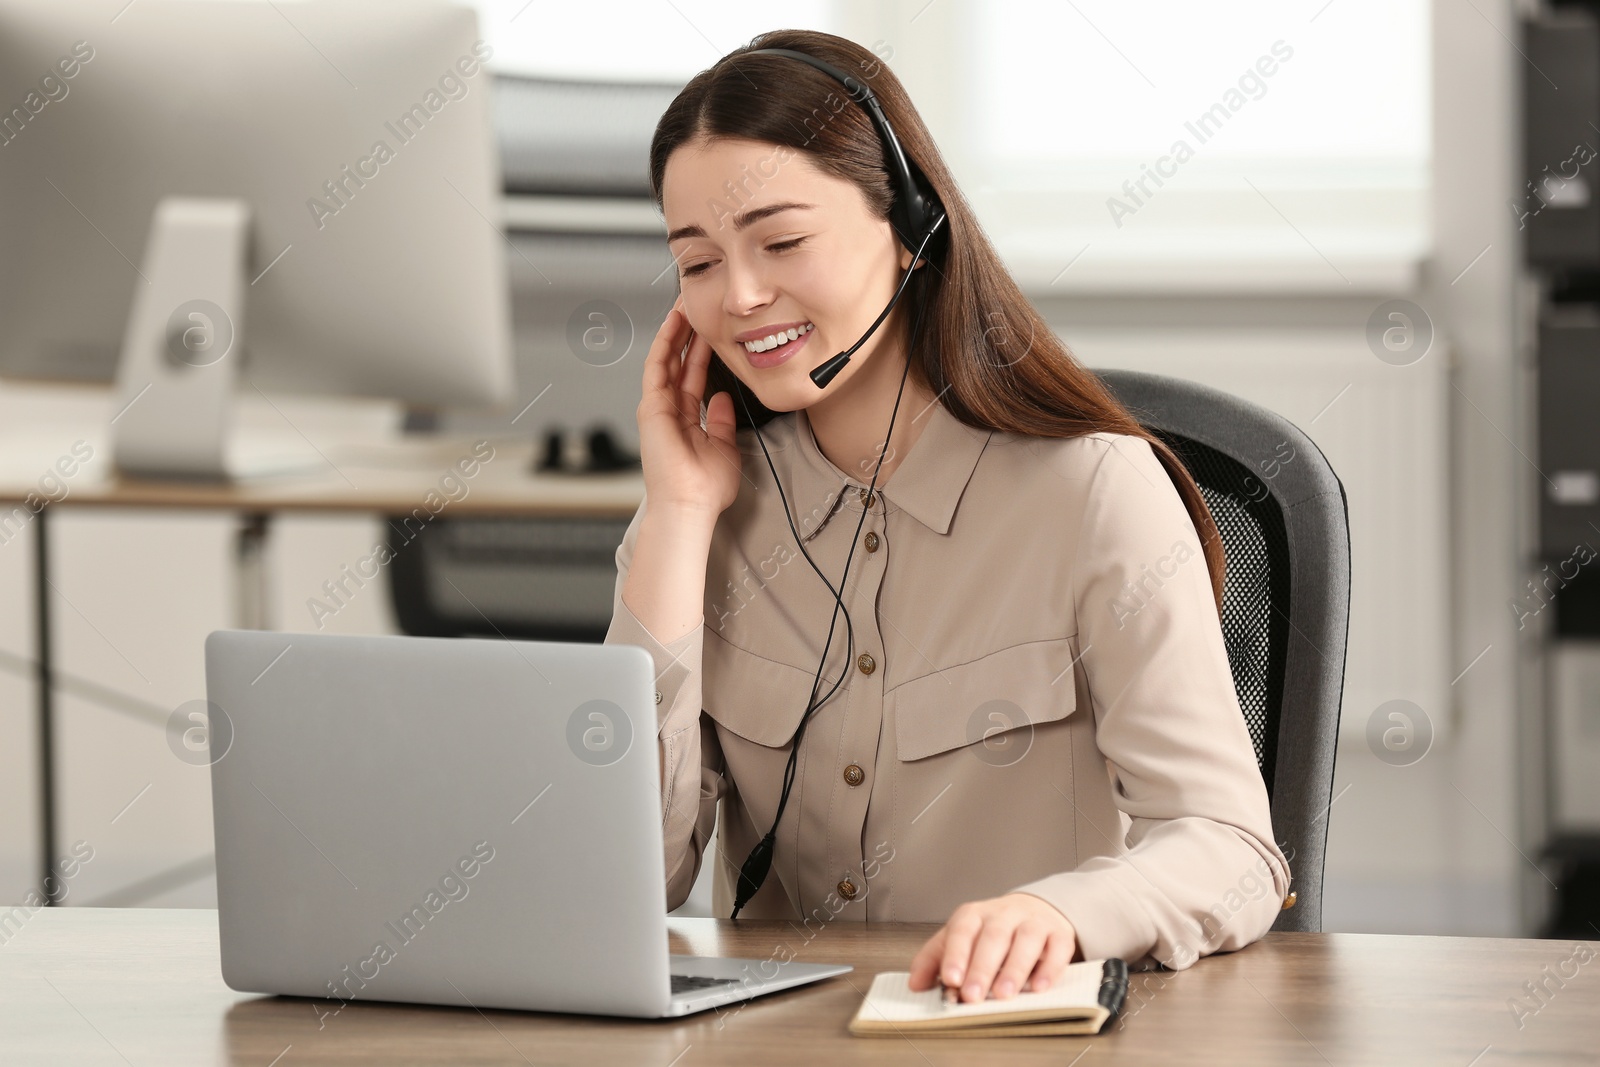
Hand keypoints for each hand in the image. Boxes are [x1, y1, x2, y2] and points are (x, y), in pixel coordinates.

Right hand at [636, 296, 740, 519]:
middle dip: (687, 335)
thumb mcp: (724, 447)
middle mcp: (669, 411)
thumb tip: (722, 397)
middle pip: (678, 363)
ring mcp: (657, 408)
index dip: (701, 352)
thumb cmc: (705, 487)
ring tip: (686, 305)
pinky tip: (674, 323)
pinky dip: (665, 343)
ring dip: (675, 332)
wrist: (690, 504)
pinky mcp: (651, 407)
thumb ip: (722, 421)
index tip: (712, 330)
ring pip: (666, 359)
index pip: (693, 377)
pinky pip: (657, 367)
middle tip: (697, 307)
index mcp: (686, 420)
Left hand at [907, 893, 1078, 1002]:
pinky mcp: (1059, 935)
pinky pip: (1057, 949)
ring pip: (1026, 940)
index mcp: (975, 915)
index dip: (956, 954)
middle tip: (973, 995)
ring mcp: (1034, 922)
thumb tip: (915, 984)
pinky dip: (1049, 969)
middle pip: (993, 937)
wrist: (1034, 910)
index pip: (962, 930)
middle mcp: (1005, 914)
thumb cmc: (992, 931)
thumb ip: (935, 959)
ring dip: (1014, 969)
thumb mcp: (960, 939)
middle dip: (982, 968)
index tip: (950, 978)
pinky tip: (1039, 988)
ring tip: (1003, 994)